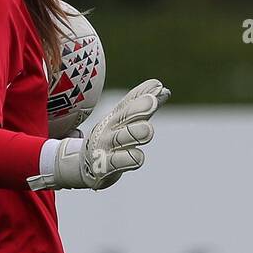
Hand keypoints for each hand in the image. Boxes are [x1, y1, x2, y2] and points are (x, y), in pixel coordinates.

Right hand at [51, 80, 168, 189]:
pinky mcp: (105, 167)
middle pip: (124, 116)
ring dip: (135, 133)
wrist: (87, 166)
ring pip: (121, 138)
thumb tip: (164, 90)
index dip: (142, 93)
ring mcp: (106, 147)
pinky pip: (117, 162)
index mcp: (116, 117)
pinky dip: (128, 159)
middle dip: (138, 108)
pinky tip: (138, 157)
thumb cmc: (110, 140)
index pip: (129, 101)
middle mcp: (110, 129)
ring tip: (148, 130)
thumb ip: (144, 107)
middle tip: (152, 102)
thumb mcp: (124, 122)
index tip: (157, 85)